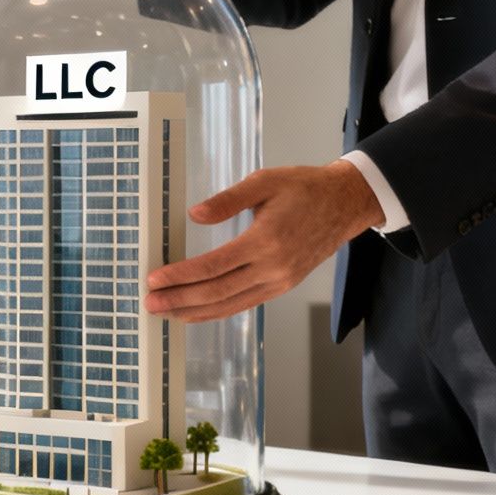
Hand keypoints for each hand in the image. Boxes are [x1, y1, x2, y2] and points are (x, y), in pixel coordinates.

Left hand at [144, 162, 384, 322]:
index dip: (181, 275)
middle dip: (180, 300)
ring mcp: (279, 281)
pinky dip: (217, 311)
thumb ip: (228, 200)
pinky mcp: (282, 286)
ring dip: (194, 311)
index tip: (155, 278)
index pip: (213, 266)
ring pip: (229, 305)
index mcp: (265, 241)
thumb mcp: (264, 181)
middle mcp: (273, 268)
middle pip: (217, 292)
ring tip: (166, 312)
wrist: (345, 203)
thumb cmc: (305, 188)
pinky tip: (197, 311)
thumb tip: (195, 215)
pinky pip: (244, 304)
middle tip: (150, 303)